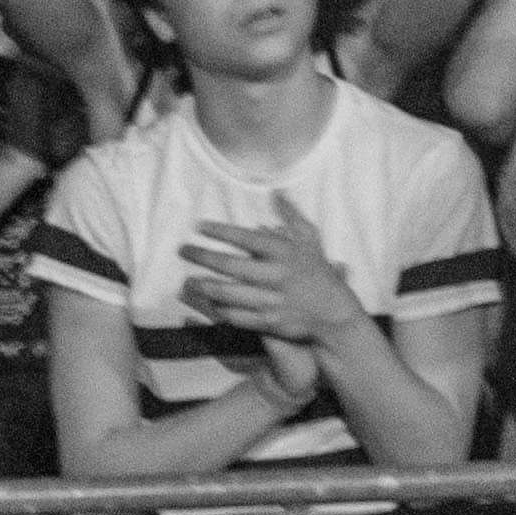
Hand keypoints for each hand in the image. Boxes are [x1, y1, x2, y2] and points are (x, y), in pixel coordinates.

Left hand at [178, 192, 359, 349]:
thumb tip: (276, 192)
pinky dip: (219, 309)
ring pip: (229, 293)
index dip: (221, 232)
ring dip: (204, 286)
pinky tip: (208, 302)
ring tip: (187, 280)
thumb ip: (291, 215)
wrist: (331, 311)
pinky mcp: (268, 322)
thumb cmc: (317, 271)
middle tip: (184, 250)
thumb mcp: (310, 238)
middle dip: (203, 257)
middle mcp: (276, 275)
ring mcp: (271, 300)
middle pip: (231, 266)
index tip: (199, 226)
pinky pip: (236, 315)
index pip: (246, 238)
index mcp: (285, 252)